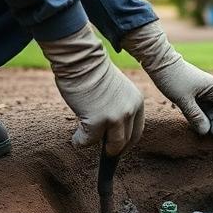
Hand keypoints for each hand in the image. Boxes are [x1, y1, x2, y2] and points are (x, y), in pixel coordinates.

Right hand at [39, 24, 144, 155]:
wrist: (80, 59)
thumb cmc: (92, 72)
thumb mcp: (117, 91)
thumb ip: (119, 108)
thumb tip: (109, 133)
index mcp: (137, 102)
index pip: (137, 131)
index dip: (127, 143)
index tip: (118, 149)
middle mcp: (129, 111)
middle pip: (125, 142)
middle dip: (113, 150)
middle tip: (103, 152)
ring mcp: (114, 117)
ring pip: (111, 146)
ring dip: (97, 144)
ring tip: (85, 139)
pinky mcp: (96, 122)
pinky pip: (88, 141)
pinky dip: (80, 141)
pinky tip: (75, 136)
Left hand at [122, 21, 212, 136]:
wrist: (160, 63)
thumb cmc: (173, 78)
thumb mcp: (184, 100)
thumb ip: (196, 116)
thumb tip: (206, 132)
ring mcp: (204, 92)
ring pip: (211, 111)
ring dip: (210, 123)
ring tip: (207, 136)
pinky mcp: (194, 94)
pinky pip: (202, 109)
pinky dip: (202, 118)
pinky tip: (199, 128)